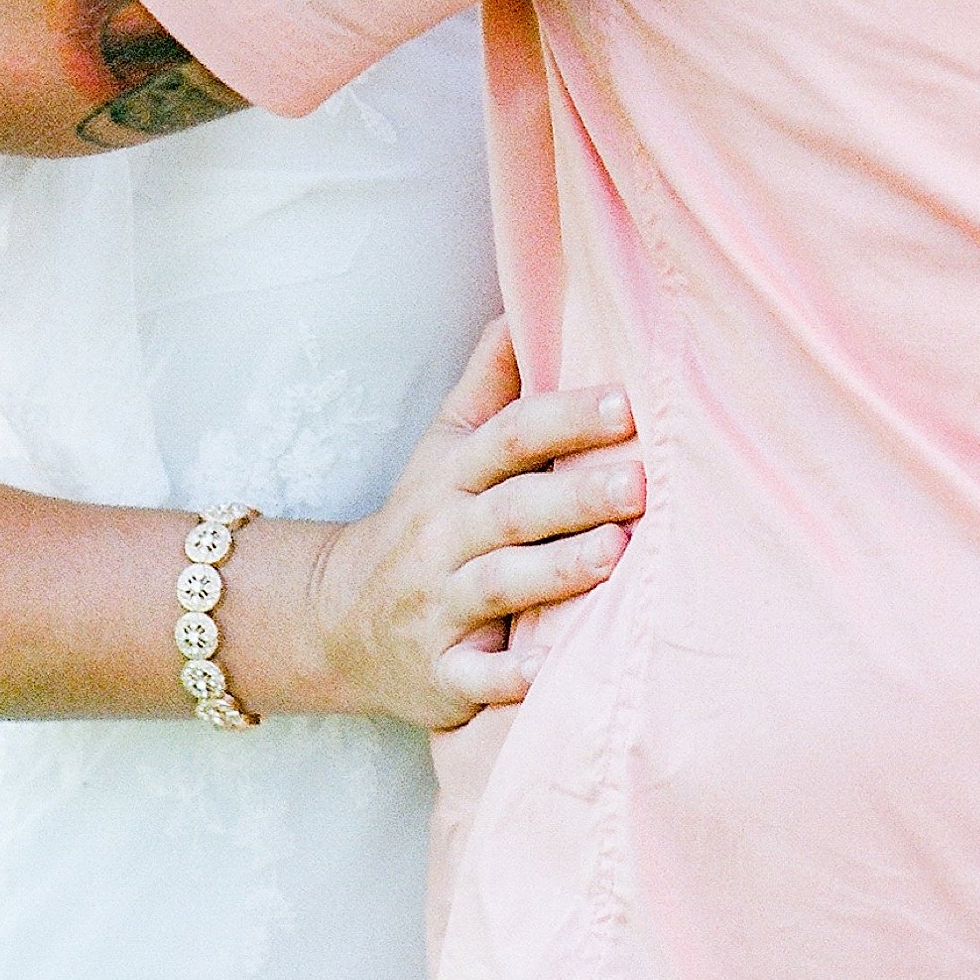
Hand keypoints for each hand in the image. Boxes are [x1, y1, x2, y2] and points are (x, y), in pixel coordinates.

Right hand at [302, 322, 643, 729]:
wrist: (339, 620)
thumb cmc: (423, 520)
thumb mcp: (444, 445)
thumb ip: (491, 380)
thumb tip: (527, 301)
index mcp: (453, 475)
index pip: (510, 436)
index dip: (566, 416)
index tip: (627, 401)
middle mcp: (444, 536)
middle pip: (513, 509)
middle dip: (576, 495)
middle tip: (641, 481)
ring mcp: (439, 606)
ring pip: (499, 584)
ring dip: (557, 571)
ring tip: (617, 554)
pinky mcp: (441, 675)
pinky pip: (477, 678)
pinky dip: (513, 677)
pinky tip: (558, 668)